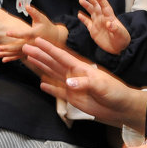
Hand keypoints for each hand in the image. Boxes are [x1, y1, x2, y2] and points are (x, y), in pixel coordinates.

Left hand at [0, 5, 67, 62]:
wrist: (55, 37)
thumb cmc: (47, 26)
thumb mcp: (41, 18)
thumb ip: (34, 12)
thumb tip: (27, 6)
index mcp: (35, 34)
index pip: (24, 34)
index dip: (16, 33)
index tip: (7, 33)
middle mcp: (32, 43)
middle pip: (18, 46)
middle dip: (7, 48)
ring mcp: (31, 49)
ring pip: (17, 53)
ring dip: (6, 54)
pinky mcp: (30, 52)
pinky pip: (19, 56)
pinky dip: (11, 58)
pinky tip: (4, 59)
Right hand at [23, 38, 146, 130]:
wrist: (121, 107)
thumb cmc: (115, 92)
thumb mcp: (101, 86)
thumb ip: (85, 83)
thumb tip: (68, 82)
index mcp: (81, 68)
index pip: (62, 56)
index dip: (49, 48)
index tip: (38, 40)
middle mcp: (74, 75)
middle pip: (53, 63)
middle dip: (40, 55)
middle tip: (26, 47)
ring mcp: (73, 86)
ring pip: (53, 74)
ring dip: (42, 67)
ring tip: (30, 59)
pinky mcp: (74, 98)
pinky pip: (58, 91)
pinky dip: (50, 88)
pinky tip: (41, 84)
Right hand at [78, 0, 130, 54]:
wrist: (119, 48)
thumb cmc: (122, 39)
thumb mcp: (120, 34)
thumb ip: (115, 29)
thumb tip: (109, 23)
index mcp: (110, 17)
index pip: (104, 6)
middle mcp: (103, 18)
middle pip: (96, 5)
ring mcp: (98, 23)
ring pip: (91, 11)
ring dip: (86, 5)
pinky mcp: (93, 30)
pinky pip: (87, 22)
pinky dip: (83, 18)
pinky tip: (79, 14)